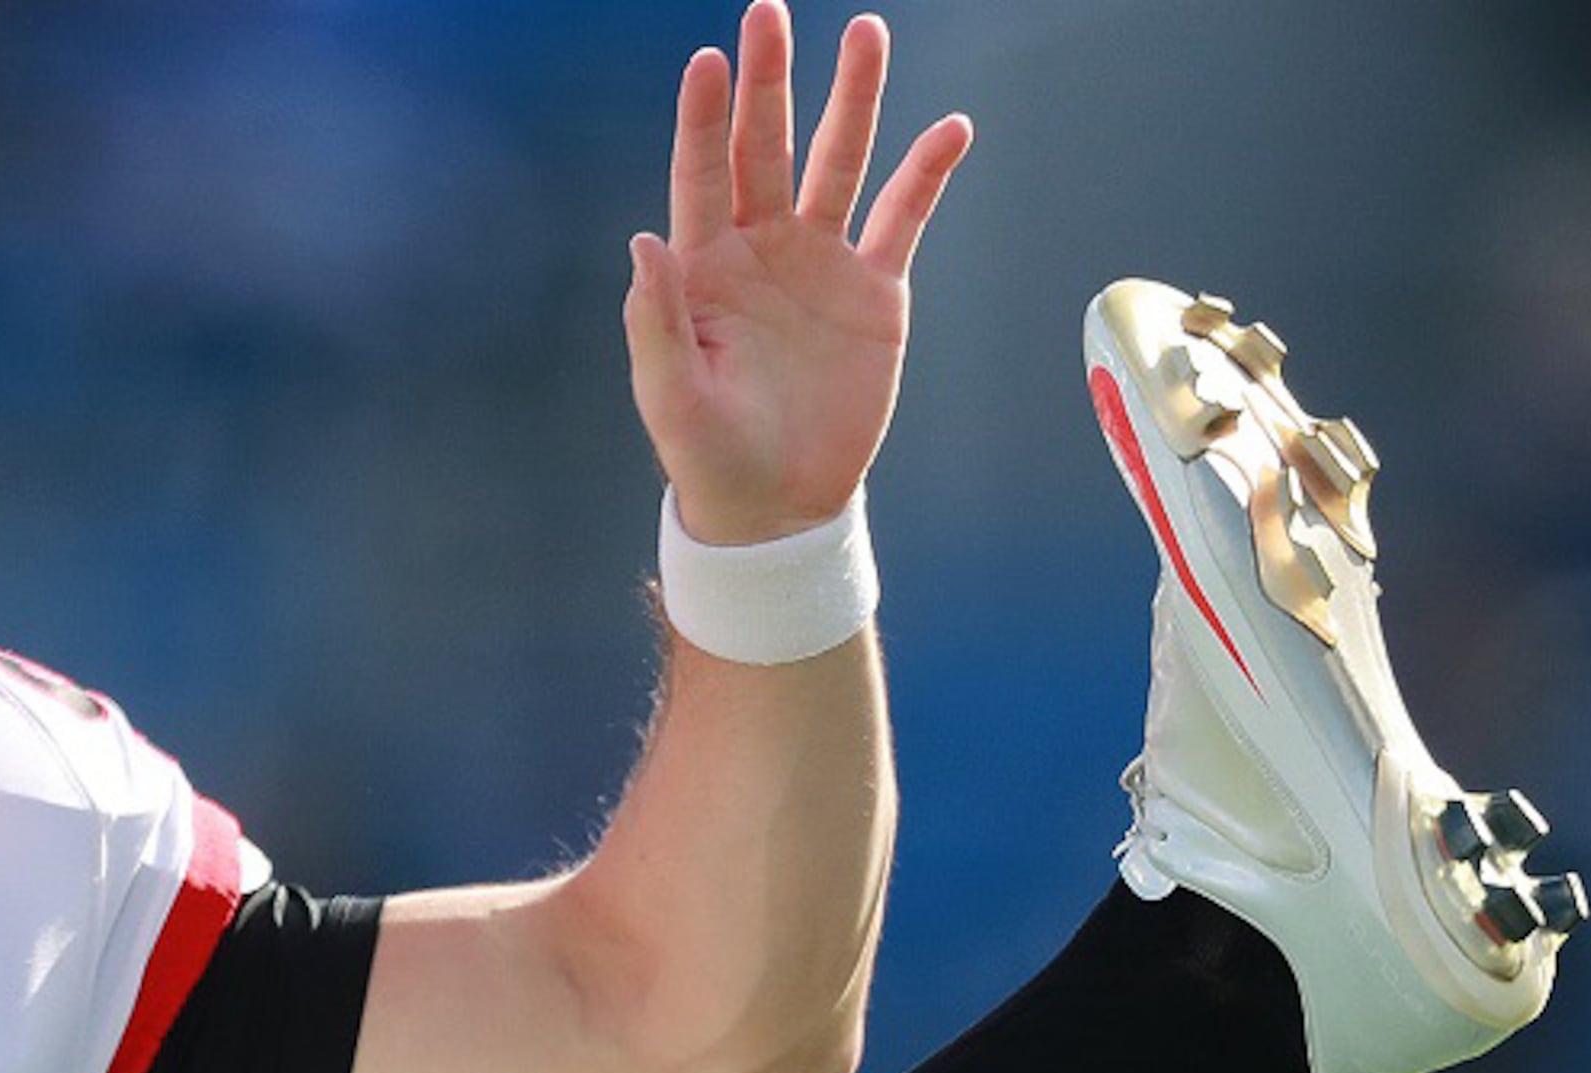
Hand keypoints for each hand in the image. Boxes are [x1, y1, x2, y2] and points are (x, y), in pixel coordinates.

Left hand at [629, 3, 971, 541]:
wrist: (779, 505)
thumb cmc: (711, 455)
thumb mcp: (671, 397)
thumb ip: (656, 321)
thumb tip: (642, 242)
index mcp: (705, 268)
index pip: (702, 174)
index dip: (705, 118)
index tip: (709, 60)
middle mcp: (762, 249)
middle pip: (767, 147)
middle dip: (771, 81)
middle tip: (771, 14)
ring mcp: (821, 264)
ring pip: (839, 163)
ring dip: (852, 101)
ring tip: (866, 34)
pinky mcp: (875, 291)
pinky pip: (903, 218)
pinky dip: (926, 174)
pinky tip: (947, 129)